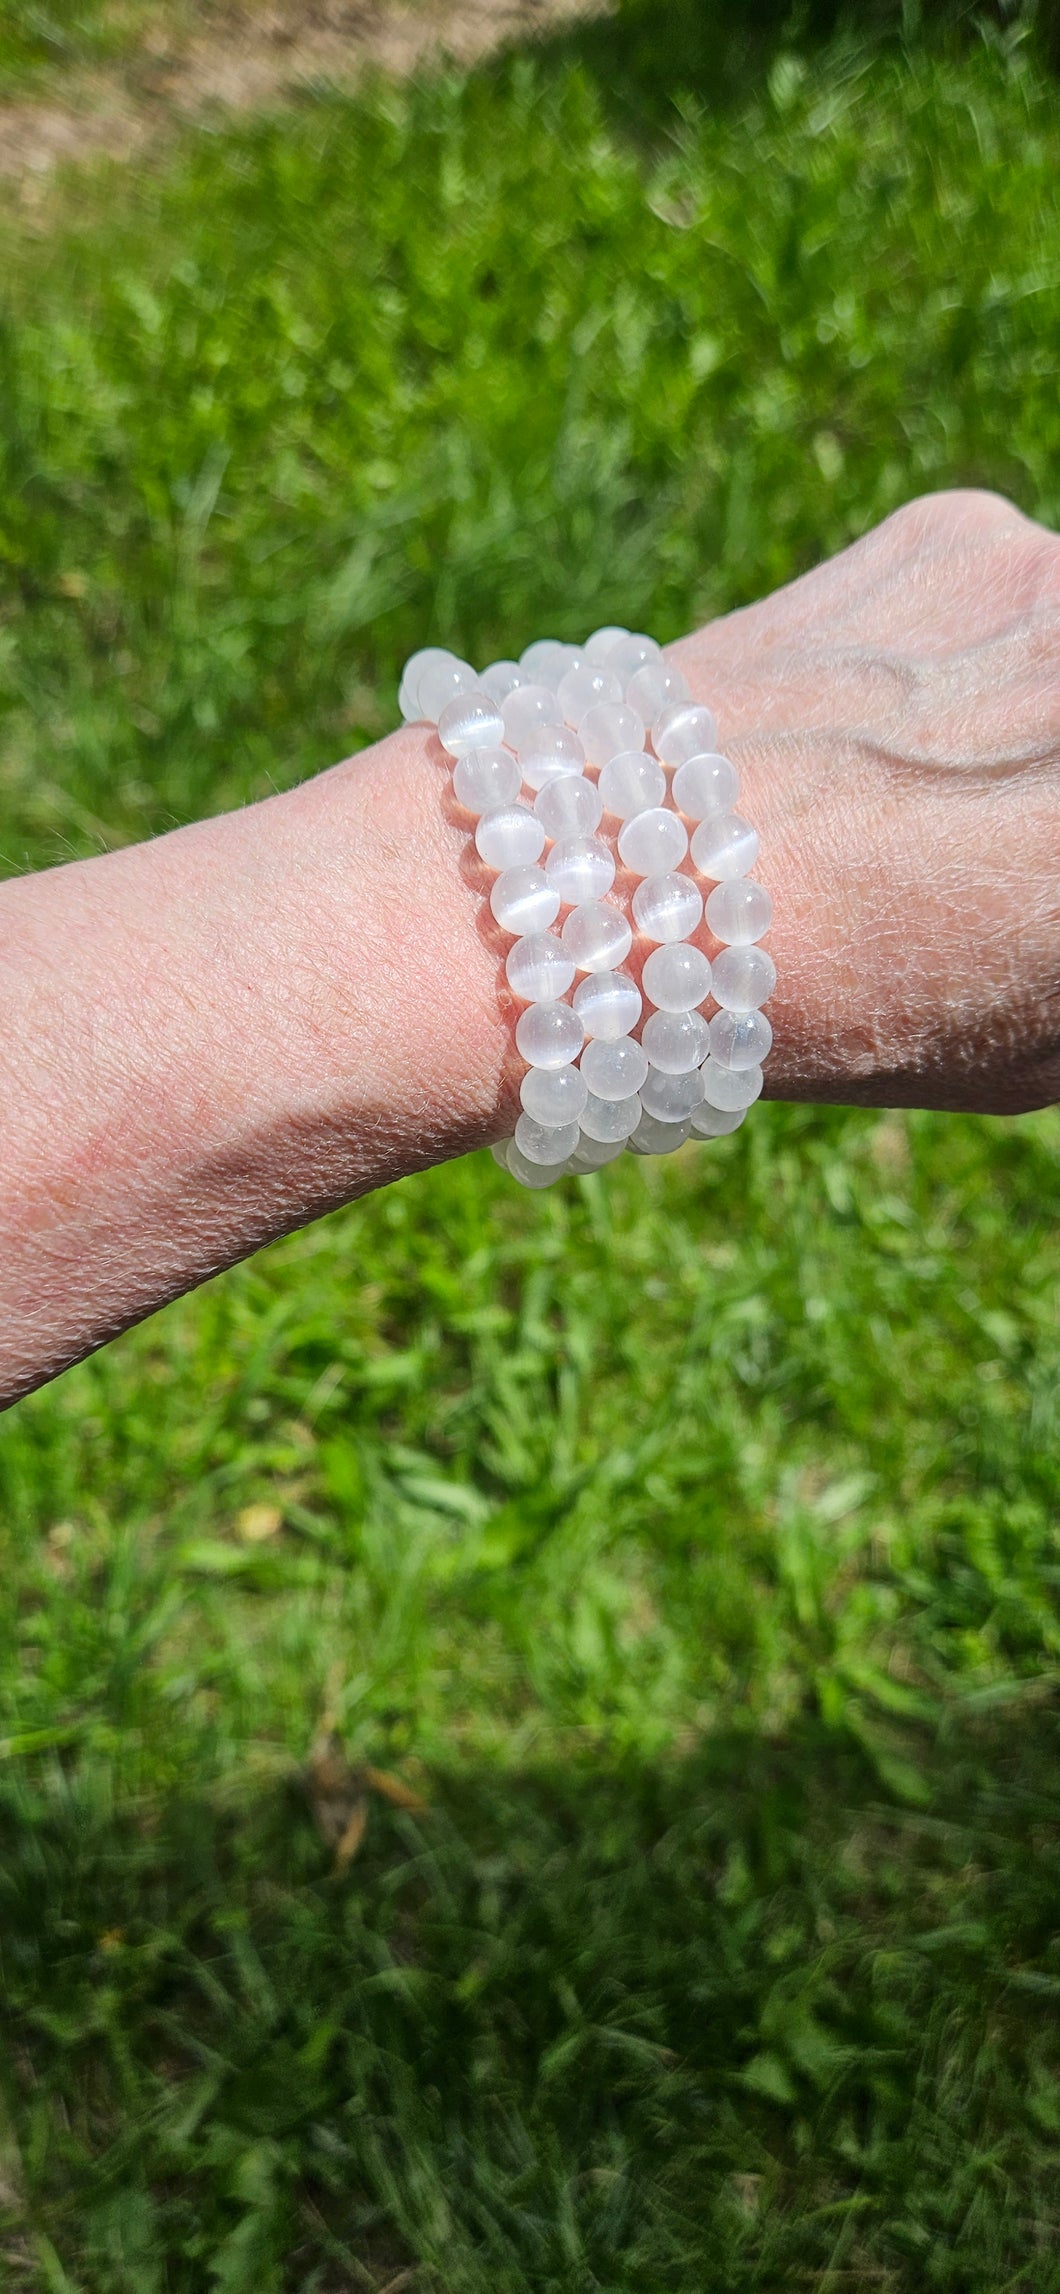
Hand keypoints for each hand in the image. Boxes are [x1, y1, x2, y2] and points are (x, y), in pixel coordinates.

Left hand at [673, 489, 1059, 1112]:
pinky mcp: (958, 524)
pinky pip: (1021, 585)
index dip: (1051, 876)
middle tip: (1006, 843)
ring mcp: (1051, 572)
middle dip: (1037, 802)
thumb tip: (1044, 906)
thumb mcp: (1041, 1038)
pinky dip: (994, 650)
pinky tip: (899, 728)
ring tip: (955, 795)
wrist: (619, 884)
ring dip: (1039, 713)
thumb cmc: (850, 1007)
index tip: (1033, 886)